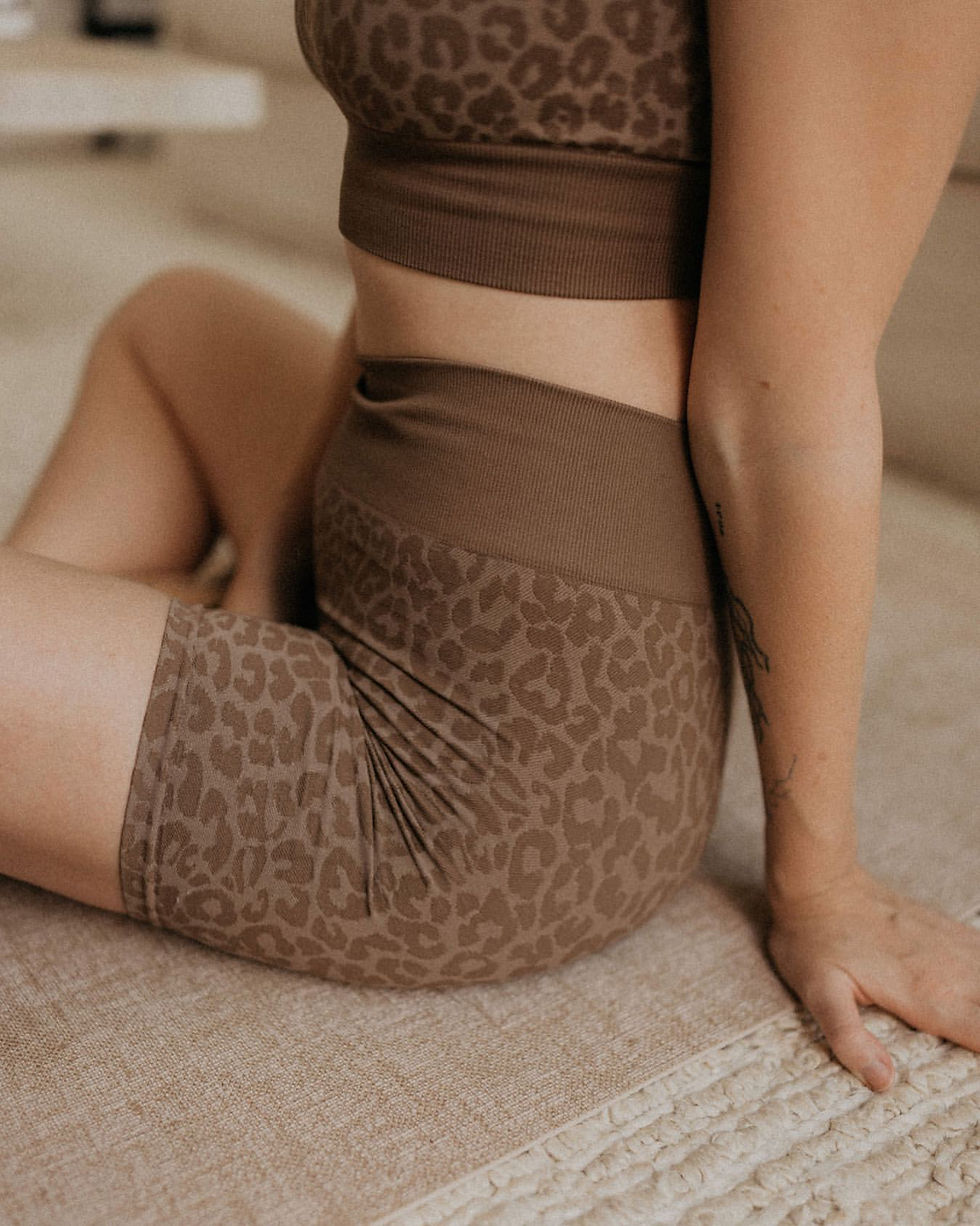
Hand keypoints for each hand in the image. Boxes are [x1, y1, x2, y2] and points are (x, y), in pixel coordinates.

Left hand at [765, 861, 979, 1091]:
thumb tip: (882, 1081)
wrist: (819, 880)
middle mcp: (950, 973)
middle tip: (976, 1043)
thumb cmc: (814, 940)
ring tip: (978, 1019)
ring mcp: (953, 948)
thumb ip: (848, 1037)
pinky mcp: (949, 930)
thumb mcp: (817, 993)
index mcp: (925, 996)